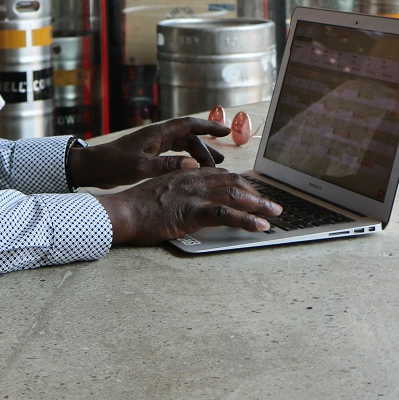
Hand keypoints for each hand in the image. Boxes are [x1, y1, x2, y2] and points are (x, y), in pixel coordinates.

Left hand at [65, 117, 229, 189]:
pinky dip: (186, 160)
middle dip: (205, 148)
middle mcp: (157, 136)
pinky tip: (192, 170)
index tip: (226, 131)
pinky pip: (174, 153)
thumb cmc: (113, 165)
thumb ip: (166, 166)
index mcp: (157, 134)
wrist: (93, 167)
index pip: (188, 125)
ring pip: (182, 146)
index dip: (208, 127)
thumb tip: (192, 166)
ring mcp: (153, 145)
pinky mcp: (148, 154)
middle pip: (188, 138)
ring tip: (212, 168)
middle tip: (218, 164)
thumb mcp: (141, 167)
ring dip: (197, 155)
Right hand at [95, 169, 281, 245]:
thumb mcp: (162, 192)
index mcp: (186, 173)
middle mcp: (194, 179)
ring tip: (275, 213)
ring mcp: (194, 194)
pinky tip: (260, 225)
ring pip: (235, 195)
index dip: (242, 184)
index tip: (255, 194)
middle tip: (273, 204)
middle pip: (234, 182)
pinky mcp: (193, 212)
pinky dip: (247, 220)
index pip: (222, 175)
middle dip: (257, 193)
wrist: (123, 212)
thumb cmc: (138, 207)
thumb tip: (193, 200)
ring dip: (260, 205)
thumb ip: (180, 192)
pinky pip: (226, 214)